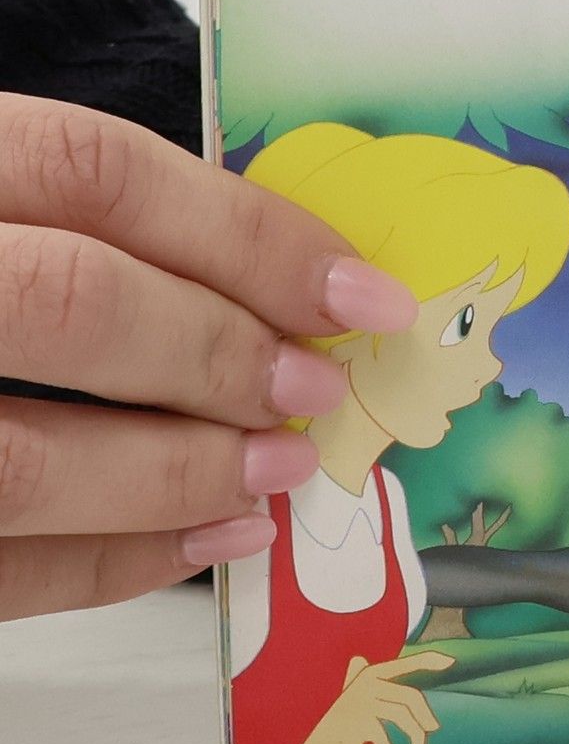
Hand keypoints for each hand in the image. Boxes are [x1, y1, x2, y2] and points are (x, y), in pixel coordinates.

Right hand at [0, 96, 418, 618]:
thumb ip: (82, 225)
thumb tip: (289, 285)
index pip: (99, 176)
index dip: (251, 236)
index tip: (360, 295)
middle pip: (71, 303)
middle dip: (218, 356)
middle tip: (311, 394)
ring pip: (19, 459)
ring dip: (176, 476)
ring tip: (274, 476)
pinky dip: (107, 566)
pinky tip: (200, 545)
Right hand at [296, 651, 453, 743]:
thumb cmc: (339, 733)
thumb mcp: (355, 707)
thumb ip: (364, 685)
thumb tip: (359, 658)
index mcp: (368, 675)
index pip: (404, 663)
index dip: (428, 660)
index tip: (450, 661)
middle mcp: (364, 682)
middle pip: (409, 696)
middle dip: (424, 717)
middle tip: (432, 732)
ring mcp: (358, 701)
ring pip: (401, 715)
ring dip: (415, 737)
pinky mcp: (354, 720)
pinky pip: (384, 734)